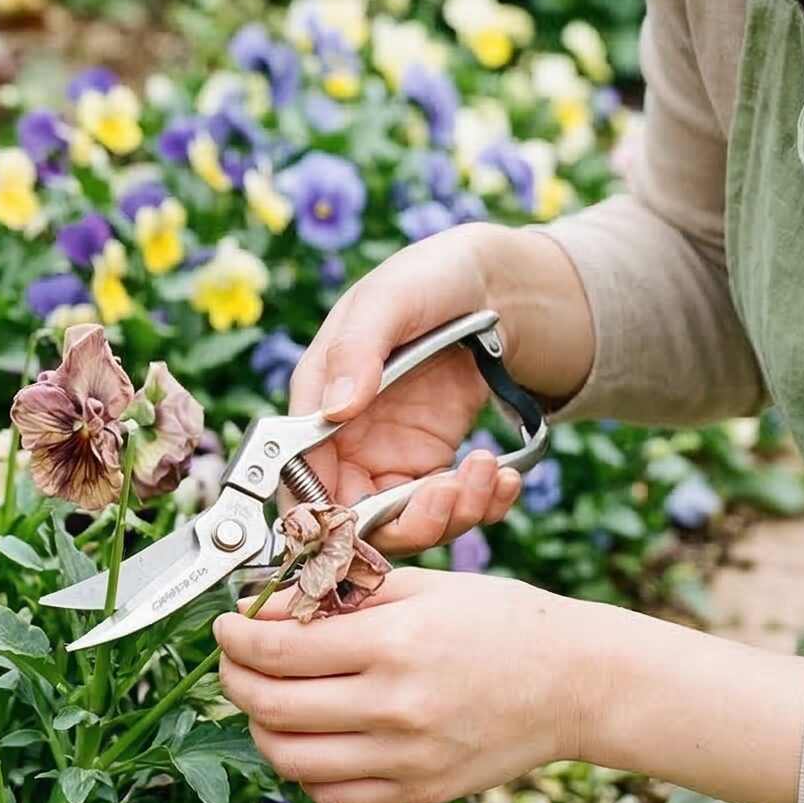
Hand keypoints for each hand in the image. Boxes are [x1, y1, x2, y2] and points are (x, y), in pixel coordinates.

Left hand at [213, 567, 600, 802]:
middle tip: (232, 659)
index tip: (225, 625)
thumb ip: (342, 597)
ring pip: (290, 760)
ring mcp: (405, 760)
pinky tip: (309, 734)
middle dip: (234, 680)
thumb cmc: (501, 622)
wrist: (573, 683)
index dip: (235, 637)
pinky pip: (330, 793)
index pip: (279, 650)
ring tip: (264, 698)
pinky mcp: (416, 794)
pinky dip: (302, 766)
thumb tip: (269, 607)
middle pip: (272, 708)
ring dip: (259, 727)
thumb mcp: (421, 587)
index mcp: (395, 645)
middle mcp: (395, 709)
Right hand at [288, 222, 591, 552]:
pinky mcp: (435, 463)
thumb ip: (357, 350)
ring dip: (452, 514)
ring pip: (408, 524)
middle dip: (404, 523)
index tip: (362, 521)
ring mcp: (392, 457)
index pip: (299, 479)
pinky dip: (482, 506)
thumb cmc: (427, 278)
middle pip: (354, 520)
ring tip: (487, 470)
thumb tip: (336, 410)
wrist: (490, 283)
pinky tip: (504, 477)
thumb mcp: (389, 300)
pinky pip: (452, 508)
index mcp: (319, 400)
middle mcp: (348, 441)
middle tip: (448, 491)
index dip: (322, 514)